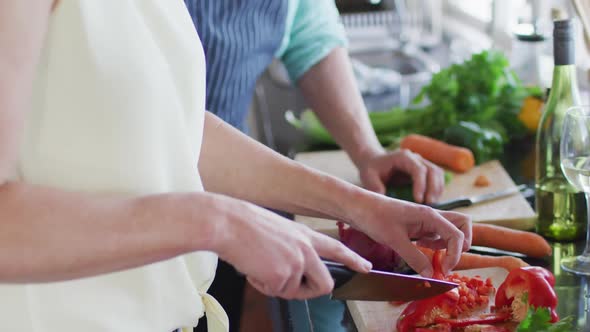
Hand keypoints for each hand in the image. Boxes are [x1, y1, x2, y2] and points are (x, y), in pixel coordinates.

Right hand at [212, 197, 371, 299]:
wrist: (228, 223)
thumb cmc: (245, 225)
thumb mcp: (278, 232)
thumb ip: (292, 250)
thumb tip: (291, 275)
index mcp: (305, 235)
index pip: (337, 247)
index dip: (353, 259)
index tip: (367, 267)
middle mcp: (306, 249)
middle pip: (325, 284)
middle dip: (308, 292)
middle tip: (287, 287)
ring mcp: (296, 263)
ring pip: (293, 292)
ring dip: (275, 286)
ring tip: (259, 266)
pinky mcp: (283, 275)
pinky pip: (275, 292)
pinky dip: (261, 285)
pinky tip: (252, 267)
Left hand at [351, 195, 470, 276]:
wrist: (359, 207)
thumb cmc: (375, 217)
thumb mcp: (395, 241)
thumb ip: (415, 258)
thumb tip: (431, 275)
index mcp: (429, 215)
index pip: (457, 235)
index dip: (455, 255)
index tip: (442, 270)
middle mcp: (432, 216)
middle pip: (462, 225)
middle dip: (462, 244)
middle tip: (446, 259)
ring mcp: (426, 220)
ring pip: (451, 230)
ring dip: (448, 245)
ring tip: (431, 255)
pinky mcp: (418, 225)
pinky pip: (437, 234)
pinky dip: (436, 244)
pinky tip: (421, 248)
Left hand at [358, 149, 444, 203]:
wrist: (374, 162)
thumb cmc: (371, 170)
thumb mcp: (368, 177)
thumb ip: (375, 188)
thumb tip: (386, 200)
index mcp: (403, 157)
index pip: (418, 169)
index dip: (421, 185)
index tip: (418, 200)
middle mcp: (416, 158)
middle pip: (432, 170)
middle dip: (433, 188)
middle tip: (430, 205)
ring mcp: (422, 163)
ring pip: (438, 174)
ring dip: (437, 190)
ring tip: (432, 206)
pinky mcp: (425, 171)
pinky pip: (437, 178)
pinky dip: (437, 190)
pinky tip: (431, 202)